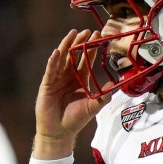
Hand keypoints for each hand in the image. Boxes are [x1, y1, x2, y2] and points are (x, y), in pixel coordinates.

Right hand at [33, 29, 107, 158]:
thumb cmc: (75, 120)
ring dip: (66, 46)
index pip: (86, 60)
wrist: (60, 132)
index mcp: (80, 79)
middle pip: (74, 55)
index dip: (91, 49)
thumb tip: (115, 86)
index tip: (98, 37)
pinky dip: (53, 62)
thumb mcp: (92, 107)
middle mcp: (68, 76)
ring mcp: (57, 79)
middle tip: (87, 31)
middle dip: (80, 43)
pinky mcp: (47, 85)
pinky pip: (50, 71)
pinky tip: (57, 53)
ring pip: (62, 59)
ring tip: (72, 34)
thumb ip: (103, 97)